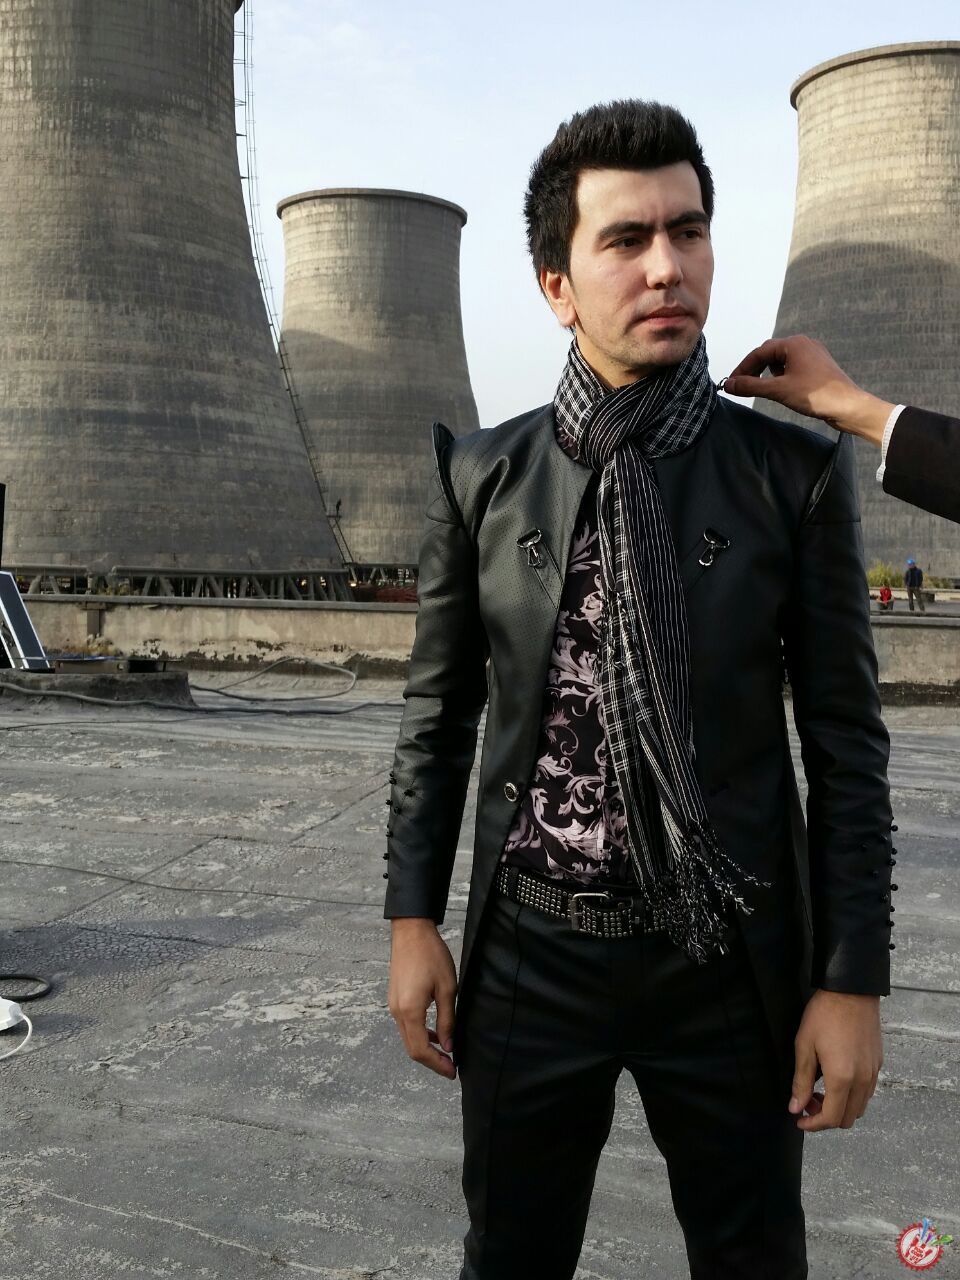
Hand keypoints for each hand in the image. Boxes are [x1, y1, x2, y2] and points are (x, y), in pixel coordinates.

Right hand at [388, 917, 457, 1079]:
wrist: (411, 931)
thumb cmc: (431, 955)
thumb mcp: (447, 988)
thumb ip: (447, 1020)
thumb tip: (448, 1045)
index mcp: (409, 1010)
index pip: (420, 1050)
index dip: (436, 1064)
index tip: (452, 1071)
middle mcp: (397, 1011)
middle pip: (411, 1048)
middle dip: (431, 1061)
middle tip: (451, 1067)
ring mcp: (394, 1005)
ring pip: (408, 1037)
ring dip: (426, 1048)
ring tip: (446, 1052)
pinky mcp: (395, 998)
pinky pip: (406, 1024)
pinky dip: (420, 1034)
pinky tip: (435, 1033)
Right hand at [723, 335, 893, 445]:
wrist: (848, 406)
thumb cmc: (815, 395)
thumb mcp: (778, 390)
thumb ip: (751, 386)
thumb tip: (728, 384)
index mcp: (793, 343)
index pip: (759, 352)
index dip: (742, 368)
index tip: (731, 383)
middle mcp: (803, 343)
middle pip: (770, 353)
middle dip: (754, 369)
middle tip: (742, 386)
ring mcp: (812, 354)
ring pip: (781, 360)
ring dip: (768, 373)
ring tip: (761, 389)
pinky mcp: (818, 366)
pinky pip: (793, 366)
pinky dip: (781, 376)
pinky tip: (780, 388)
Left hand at [789, 989, 881, 1130]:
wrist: (851, 991)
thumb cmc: (824, 1015)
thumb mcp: (804, 1047)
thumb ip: (800, 1081)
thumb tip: (795, 1107)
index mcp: (842, 1079)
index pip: (831, 1118)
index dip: (813, 1125)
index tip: (799, 1120)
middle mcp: (862, 1081)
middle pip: (848, 1119)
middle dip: (826, 1118)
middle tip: (807, 1102)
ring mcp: (873, 1073)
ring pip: (860, 1107)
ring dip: (840, 1108)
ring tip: (820, 1091)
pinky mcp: (878, 1064)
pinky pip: (867, 1092)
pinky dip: (852, 1096)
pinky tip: (837, 1079)